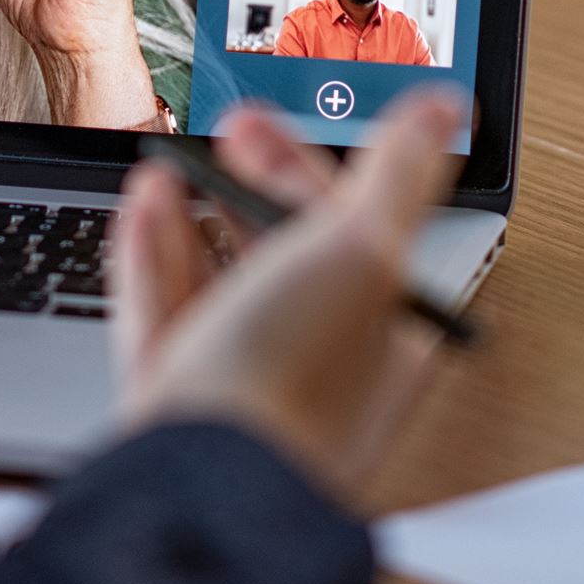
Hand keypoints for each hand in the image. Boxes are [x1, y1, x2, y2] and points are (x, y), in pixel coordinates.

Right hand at [109, 87, 466, 500]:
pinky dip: (153, 254)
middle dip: (250, 185)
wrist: (199, 477)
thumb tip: (440, 106)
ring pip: (219, 279)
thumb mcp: (360, 250)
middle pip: (285, 253)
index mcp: (383, 337)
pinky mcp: (177, 397)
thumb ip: (397, 174)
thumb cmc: (291, 379)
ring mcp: (242, 383)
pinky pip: (166, 311)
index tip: (266, 122)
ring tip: (171, 164)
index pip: (356, 233)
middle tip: (223, 134)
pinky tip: (143, 206)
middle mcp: (316, 363)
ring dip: (195, 212)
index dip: (310, 166)